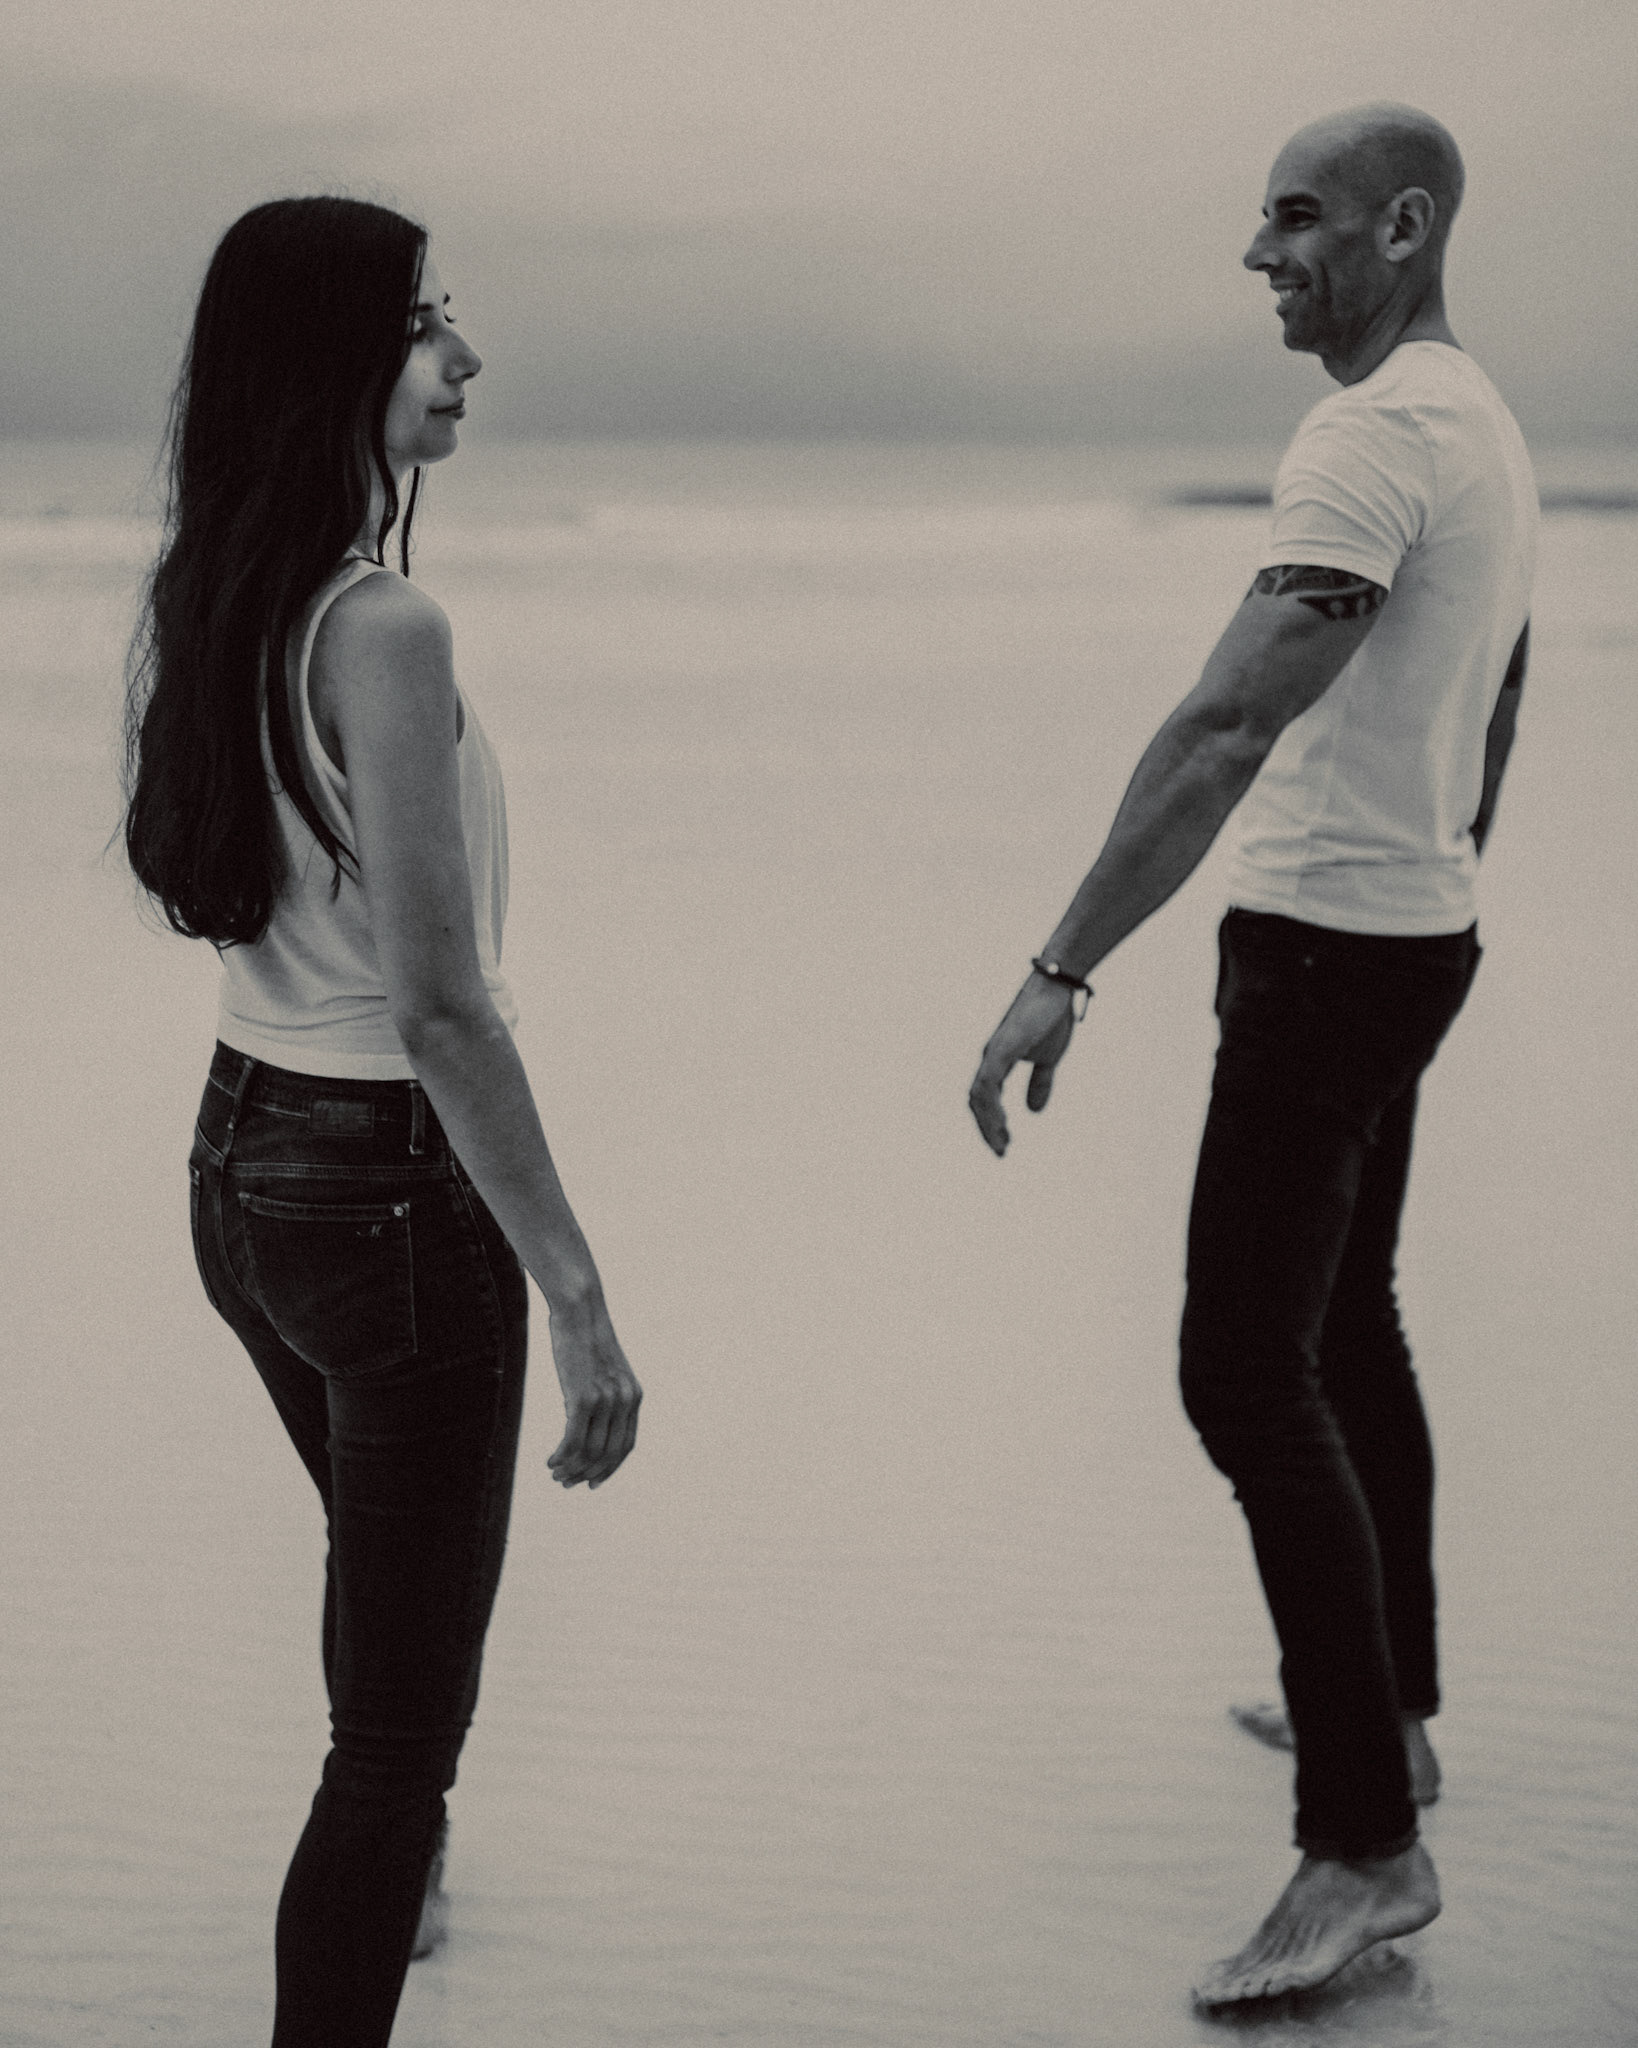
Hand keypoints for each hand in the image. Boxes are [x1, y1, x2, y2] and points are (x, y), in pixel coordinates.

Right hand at [545, 1298, 642, 1488]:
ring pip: (589, 1452)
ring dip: (571, 1469)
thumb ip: (605, 1395)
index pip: (625, 1446)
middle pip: (608, 1455)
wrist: (580, 1310)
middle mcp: (624, 1401)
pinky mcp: (582, 1398)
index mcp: (634, 1396)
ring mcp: (605, 1400)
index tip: (592, 1482)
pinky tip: (551, 1461)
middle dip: (587, 1475)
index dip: (609, 1469)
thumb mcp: (605, 1369)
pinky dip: (561, 1456)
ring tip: (555, 1474)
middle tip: (567, 1483)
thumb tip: (587, 1420)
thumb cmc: (587, 1337)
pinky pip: (573, 1440)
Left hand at [968, 975, 1077, 1156]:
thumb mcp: (1047, 1059)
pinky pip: (989, 1082)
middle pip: (977, 1100)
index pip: (985, 1096)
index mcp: (998, 1060)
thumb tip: (1034, 1111)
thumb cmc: (1052, 1017)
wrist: (1059, 989)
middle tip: (1001, 1152)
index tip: (1004, 1144)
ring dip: (987, 1122)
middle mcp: (990, 1057)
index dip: (991, 1121)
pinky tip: (1000, 1121)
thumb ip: (1039, 1083)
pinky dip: (991, 1104)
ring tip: (1000, 1143)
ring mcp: (994, 1051)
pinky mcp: (1003, 1047)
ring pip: (979, 1095)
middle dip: (987, 1128)